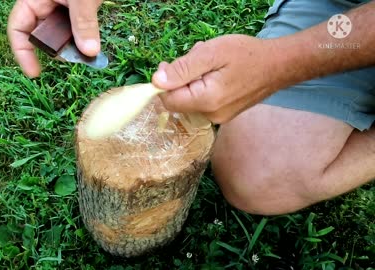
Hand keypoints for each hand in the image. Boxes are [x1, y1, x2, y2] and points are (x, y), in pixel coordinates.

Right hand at [7, 0, 101, 76]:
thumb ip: (84, 21)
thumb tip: (90, 52)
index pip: (18, 29)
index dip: (22, 52)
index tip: (35, 73)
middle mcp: (45, 5)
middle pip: (42, 36)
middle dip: (56, 51)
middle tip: (74, 59)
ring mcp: (62, 9)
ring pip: (62, 36)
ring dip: (73, 47)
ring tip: (87, 52)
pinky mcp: (78, 11)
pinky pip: (77, 31)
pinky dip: (84, 40)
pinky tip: (92, 46)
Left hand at [152, 34, 279, 123]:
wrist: (279, 66)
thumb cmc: (247, 55)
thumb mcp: (211, 53)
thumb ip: (182, 69)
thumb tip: (156, 82)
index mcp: (206, 101)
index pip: (168, 100)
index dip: (164, 82)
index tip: (170, 64)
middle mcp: (210, 116)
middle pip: (179, 99)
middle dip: (182, 77)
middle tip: (198, 58)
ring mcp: (218, 118)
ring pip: (190, 98)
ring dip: (193, 79)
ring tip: (212, 63)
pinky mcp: (224, 115)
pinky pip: (202, 101)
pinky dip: (204, 85)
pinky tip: (218, 72)